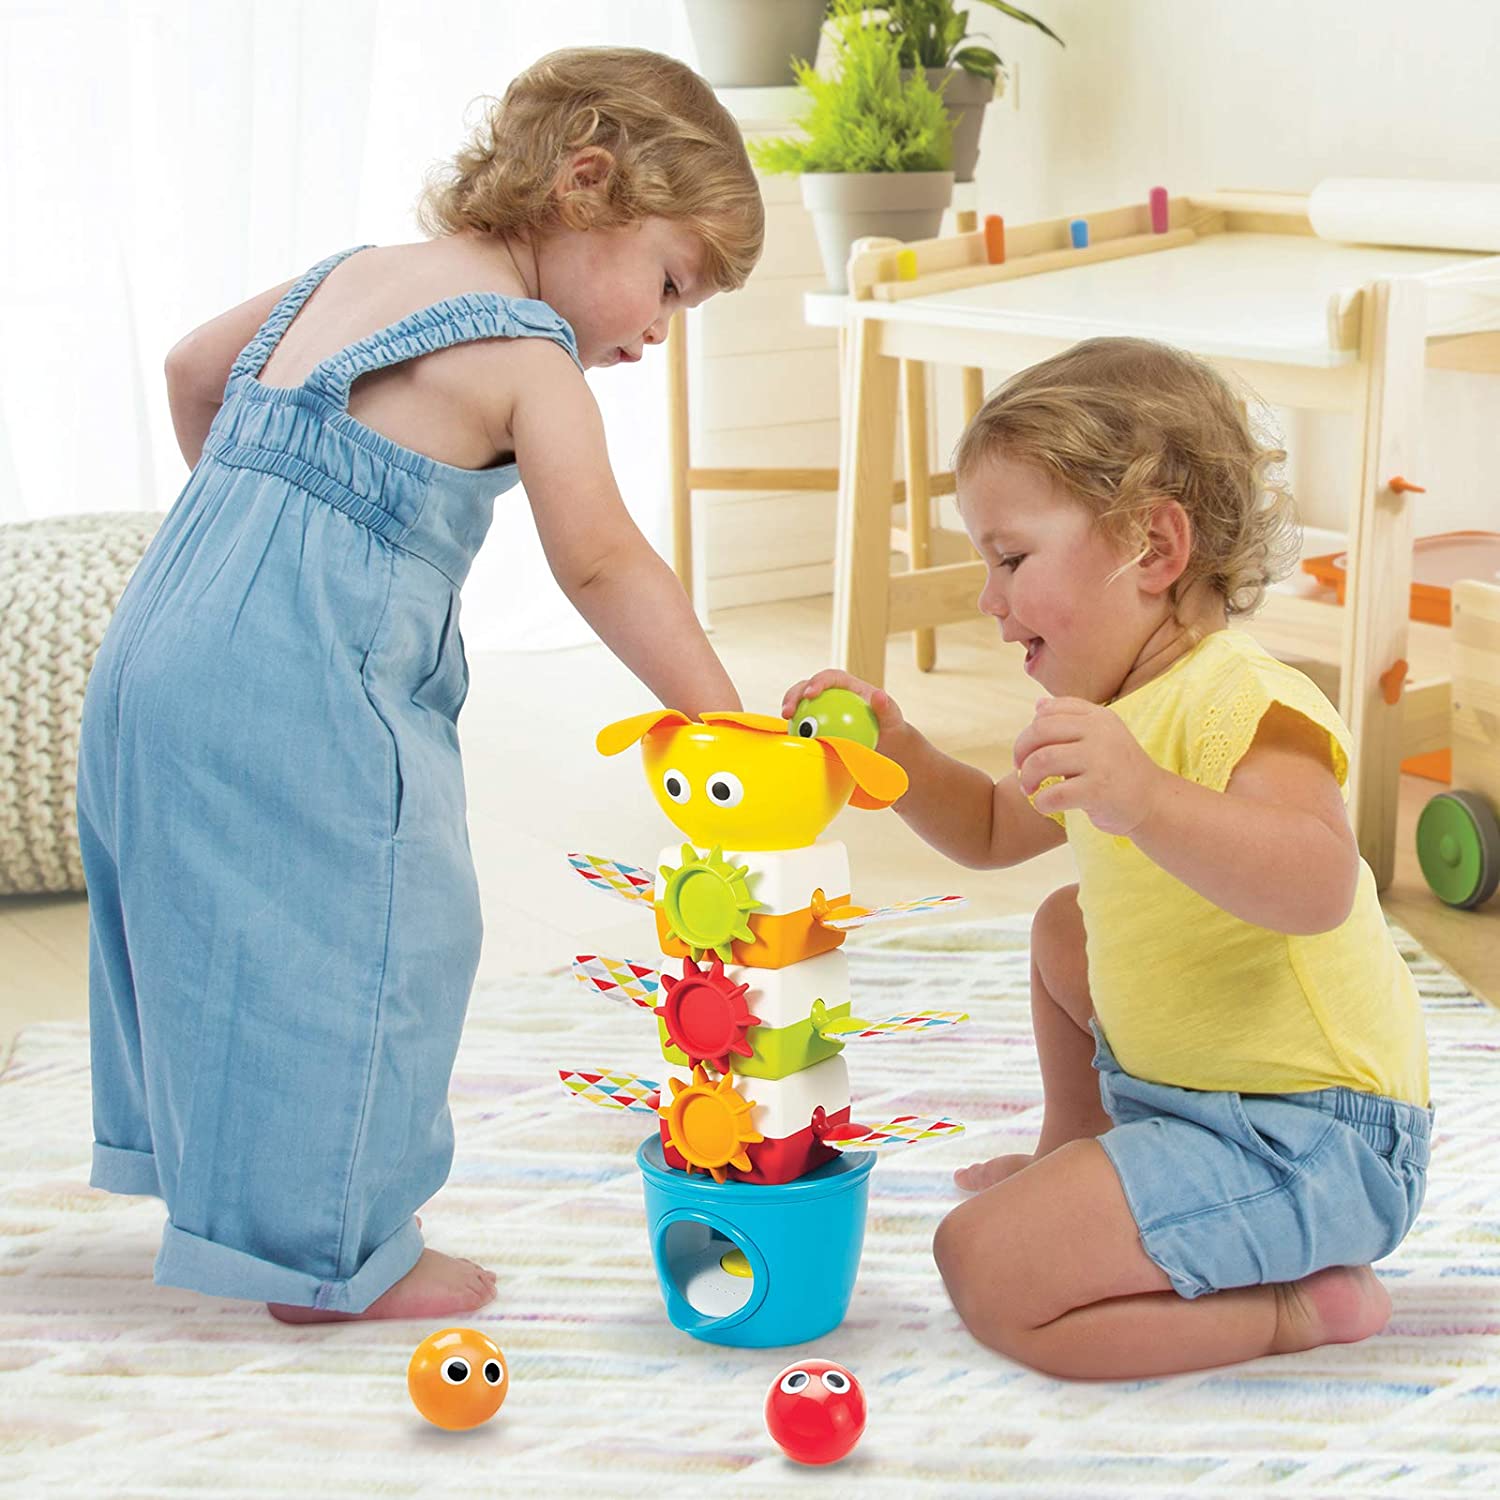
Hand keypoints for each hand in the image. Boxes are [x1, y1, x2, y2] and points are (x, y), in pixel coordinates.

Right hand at [779, 668, 906, 743]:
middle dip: (794, 695)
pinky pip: (804, 724)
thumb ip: (885, 706)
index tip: (811, 694)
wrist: (884, 743)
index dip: (817, 682)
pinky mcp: (817, 723)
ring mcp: (821, 708)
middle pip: (807, 687)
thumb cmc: (889, 725)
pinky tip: (792, 741)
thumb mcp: (893, 716)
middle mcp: (831, 693)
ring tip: (785, 724)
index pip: (829, 677)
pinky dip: (796, 729)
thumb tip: (878, 695)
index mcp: (846, 684)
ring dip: (789, 710)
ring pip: (800, 704)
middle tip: (789, 712)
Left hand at [1012, 697, 1164, 836]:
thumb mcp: (1102, 736)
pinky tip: (1045, 805)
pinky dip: (1041, 802)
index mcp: (1099, 716)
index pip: (1048, 710)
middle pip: (1039, 732)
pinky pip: (1054, 794)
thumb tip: (1037, 705)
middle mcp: (1100, 732)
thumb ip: (1071, 721)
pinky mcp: (1098, 790)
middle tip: (1020, 770)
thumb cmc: (1119, 770)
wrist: (1154, 801)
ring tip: (1030, 789)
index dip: (1029, 731)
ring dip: (1027, 777)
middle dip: (1020, 752)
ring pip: (1041, 760)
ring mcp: (1100, 760)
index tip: (1028, 751)